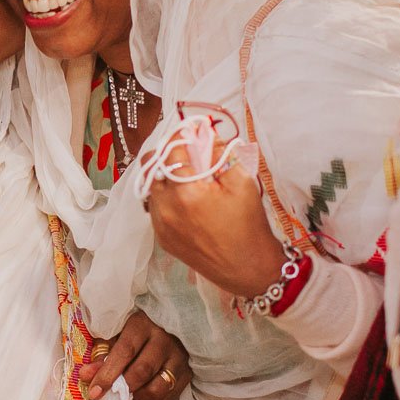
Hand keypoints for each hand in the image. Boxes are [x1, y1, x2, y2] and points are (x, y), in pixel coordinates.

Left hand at [81, 310, 189, 399]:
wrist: (174, 325)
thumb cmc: (137, 331)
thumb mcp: (117, 335)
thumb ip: (102, 354)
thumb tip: (85, 375)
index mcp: (143, 325)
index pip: (124, 352)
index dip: (107, 374)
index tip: (94, 392)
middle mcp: (164, 340)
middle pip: (141, 371)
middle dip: (121, 388)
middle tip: (108, 398)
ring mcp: (179, 357)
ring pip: (157, 388)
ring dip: (138, 396)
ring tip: (127, 393)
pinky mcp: (188, 373)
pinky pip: (168, 397)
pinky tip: (142, 395)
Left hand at [146, 143, 286, 300]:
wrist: (248, 269)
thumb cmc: (249, 226)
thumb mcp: (242, 182)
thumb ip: (219, 154)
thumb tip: (205, 135)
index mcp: (186, 192)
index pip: (173, 150)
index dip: (182, 135)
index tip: (191, 130)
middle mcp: (166, 208)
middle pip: (152, 165)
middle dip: (169, 153)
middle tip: (188, 153)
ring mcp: (160, 224)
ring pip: (150, 186)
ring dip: (165, 175)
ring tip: (188, 176)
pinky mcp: (161, 237)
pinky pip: (154, 206)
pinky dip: (165, 196)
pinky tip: (186, 198)